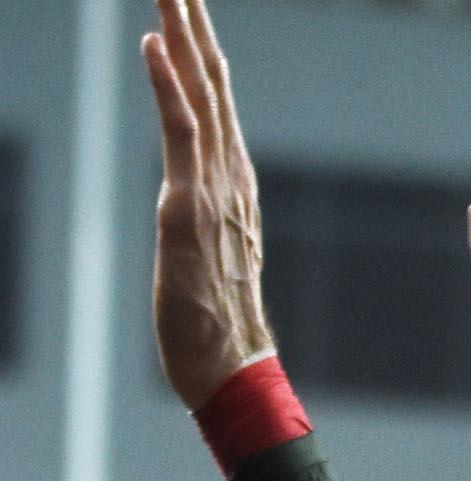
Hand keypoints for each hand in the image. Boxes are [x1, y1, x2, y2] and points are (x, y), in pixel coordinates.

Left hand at [143, 0, 271, 407]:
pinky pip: (182, 134)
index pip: (213, 103)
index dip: (198, 51)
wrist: (232, 372)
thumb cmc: (215, 328)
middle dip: (193, 25)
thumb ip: (203, 219)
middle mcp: (229, 178)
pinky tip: (155, 44)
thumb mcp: (202, 258)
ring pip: (200, 95)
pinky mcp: (189, 208)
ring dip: (182, 35)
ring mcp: (213, 190)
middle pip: (211, 84)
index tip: (185, 4)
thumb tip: (194, 200)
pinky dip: (168, 84)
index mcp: (232, 186)